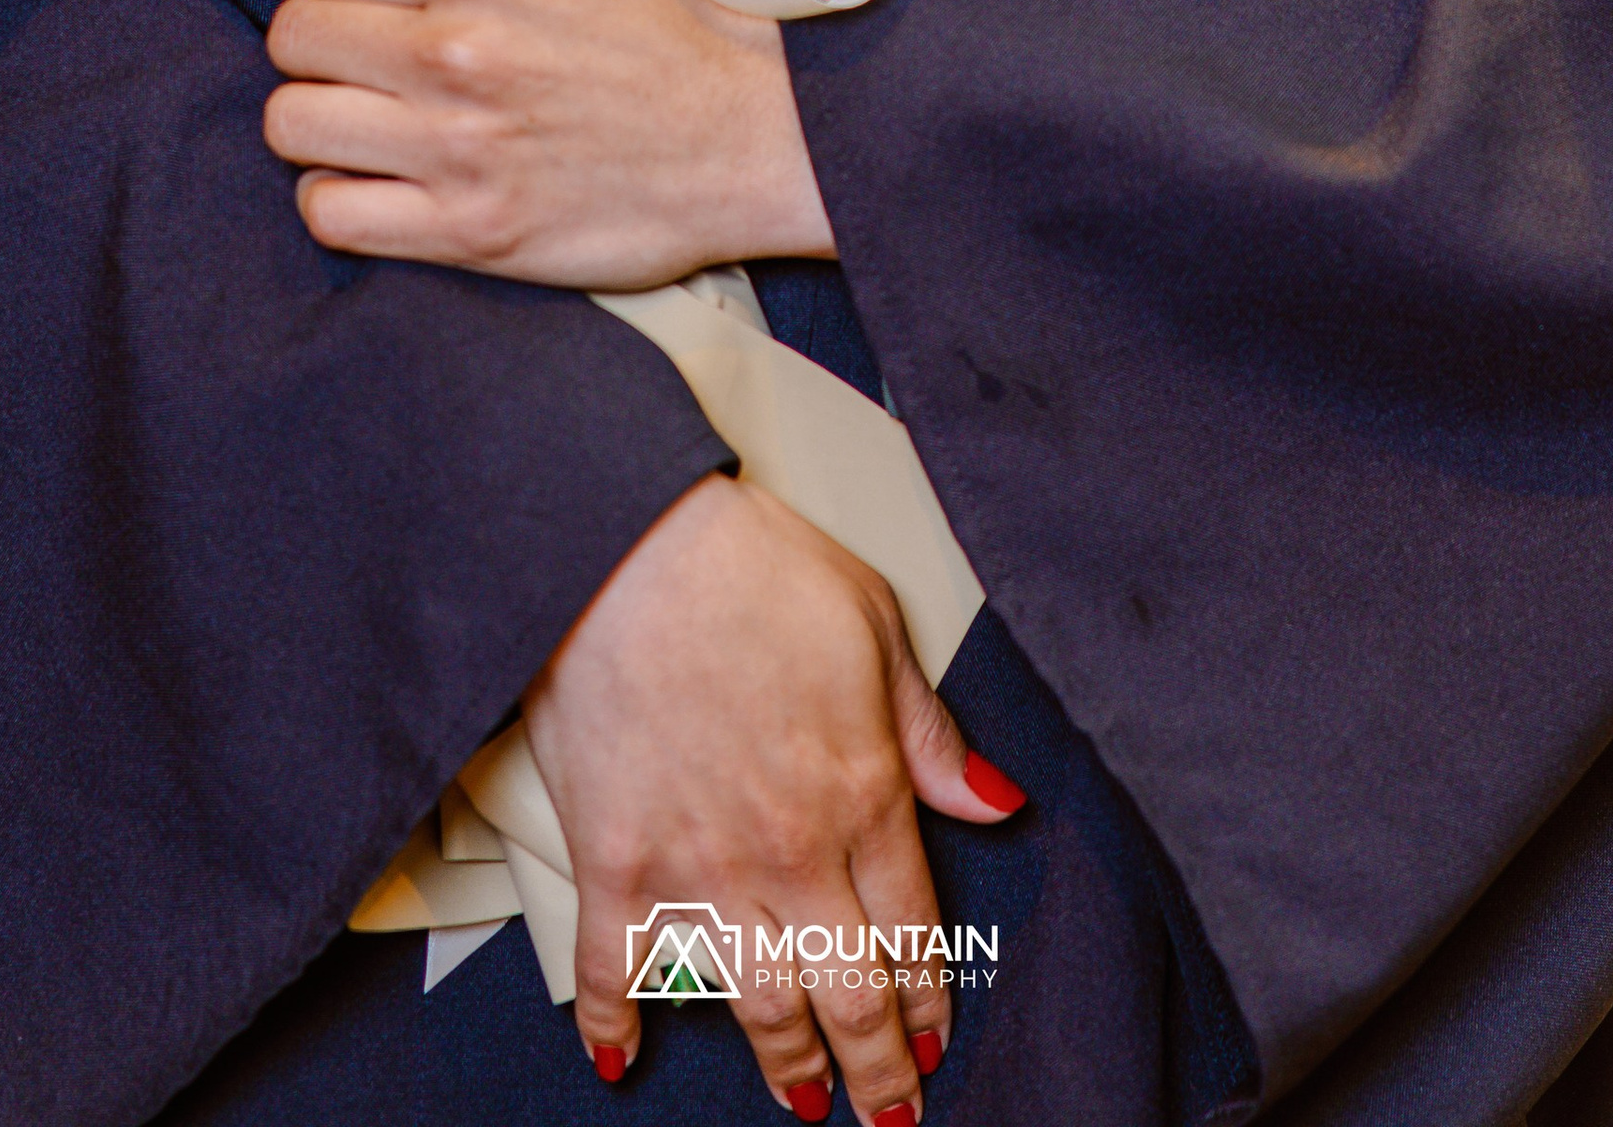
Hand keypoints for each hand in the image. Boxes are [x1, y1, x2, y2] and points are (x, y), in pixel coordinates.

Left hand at [264, 0, 835, 283]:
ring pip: (292, 126)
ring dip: (320, 116)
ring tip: (374, 112)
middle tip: (378, 52)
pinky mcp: (472, 231)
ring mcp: (458, 148)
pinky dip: (339, 195)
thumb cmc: (665, 5)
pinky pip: (331, 216)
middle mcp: (454, 52)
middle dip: (325, 41)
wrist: (755, 128)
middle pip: (293, 43)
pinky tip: (385, 174)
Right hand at [525, 474, 1023, 1115]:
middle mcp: (790, 852)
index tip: (938, 1037)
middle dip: (878, 1065)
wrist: (629, 543)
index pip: (914, 930)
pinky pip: (617, 974)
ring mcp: (700, 868)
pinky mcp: (615, 864)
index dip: (930, 995)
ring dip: (786, 1065)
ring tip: (805, 1102)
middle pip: (848, 992)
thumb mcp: (875, 628)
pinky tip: (623, 1062)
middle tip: (890, 1111)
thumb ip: (932, 733)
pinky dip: (616, 1028)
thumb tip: (997, 802)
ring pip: (757, 1002)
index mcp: (863, 794)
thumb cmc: (753, 567)